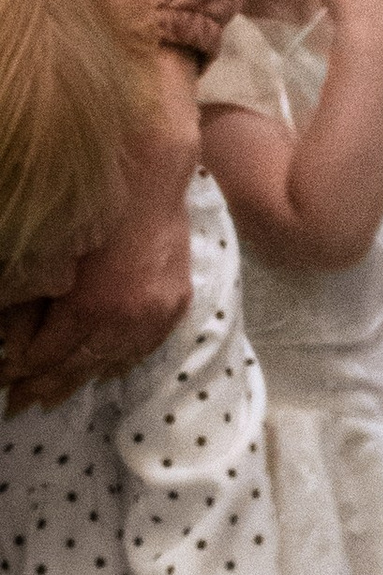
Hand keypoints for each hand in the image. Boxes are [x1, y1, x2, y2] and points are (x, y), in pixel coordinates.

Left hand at [3, 46, 199, 413]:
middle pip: (76, 367)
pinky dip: (117, 362)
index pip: (45, 355)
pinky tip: (100, 369)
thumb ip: (28, 303)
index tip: (4, 379)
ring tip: (52, 394)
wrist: (150, 172)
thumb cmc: (93, 203)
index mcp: (92, 306)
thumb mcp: (49, 254)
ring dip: (79, 378)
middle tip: (20, 402)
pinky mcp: (174, 304)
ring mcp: (156, 314)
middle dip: (43, 385)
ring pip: (110, 363)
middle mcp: (127, 318)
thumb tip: (9, 342)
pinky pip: (141, 348)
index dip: (19, 369)